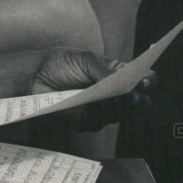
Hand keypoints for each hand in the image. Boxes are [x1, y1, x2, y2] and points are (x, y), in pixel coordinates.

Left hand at [31, 49, 156, 131]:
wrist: (34, 76)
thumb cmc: (60, 64)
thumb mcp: (85, 60)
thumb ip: (107, 70)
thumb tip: (127, 82)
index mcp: (118, 75)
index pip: (145, 80)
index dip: (148, 81)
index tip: (144, 80)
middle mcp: (115, 94)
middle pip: (139, 103)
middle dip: (137, 99)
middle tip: (132, 95)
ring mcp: (103, 109)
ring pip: (120, 114)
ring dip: (115, 106)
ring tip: (107, 96)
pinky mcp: (88, 121)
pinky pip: (99, 122)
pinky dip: (95, 113)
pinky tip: (86, 104)